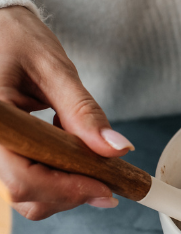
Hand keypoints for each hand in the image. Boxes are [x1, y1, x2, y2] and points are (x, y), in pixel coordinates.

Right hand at [0, 6, 132, 219]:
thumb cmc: (16, 39)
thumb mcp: (54, 70)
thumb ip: (84, 112)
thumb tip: (116, 149)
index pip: (23, 179)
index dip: (68, 190)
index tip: (106, 187)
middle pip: (25, 194)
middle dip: (71, 191)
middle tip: (105, 173)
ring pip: (25, 194)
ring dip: (64, 185)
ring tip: (78, 146)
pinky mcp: (0, 153)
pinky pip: (24, 180)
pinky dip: (53, 175)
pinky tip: (63, 146)